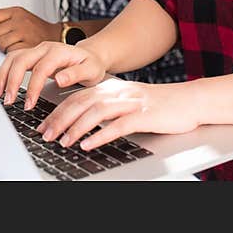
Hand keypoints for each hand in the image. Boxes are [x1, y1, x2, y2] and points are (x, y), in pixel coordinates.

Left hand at [0, 7, 60, 52]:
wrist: (57, 36)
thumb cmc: (36, 29)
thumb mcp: (18, 17)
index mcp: (16, 12)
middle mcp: (19, 21)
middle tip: (2, 40)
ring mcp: (24, 33)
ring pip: (0, 43)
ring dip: (2, 48)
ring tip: (10, 45)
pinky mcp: (27, 46)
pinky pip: (9, 52)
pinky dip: (10, 54)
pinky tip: (16, 50)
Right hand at [0, 41, 106, 108]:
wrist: (90, 56)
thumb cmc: (91, 65)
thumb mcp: (91, 71)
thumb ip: (75, 75)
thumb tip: (59, 80)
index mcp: (59, 52)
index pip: (40, 68)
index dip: (33, 87)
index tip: (29, 104)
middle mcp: (44, 48)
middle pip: (21, 59)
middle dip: (12, 81)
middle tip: (9, 101)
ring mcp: (36, 51)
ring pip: (13, 58)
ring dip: (3, 75)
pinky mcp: (31, 56)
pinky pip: (12, 60)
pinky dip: (3, 73)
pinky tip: (0, 86)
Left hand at [36, 80, 199, 151]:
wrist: (189, 101)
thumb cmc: (158, 105)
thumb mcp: (127, 102)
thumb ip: (106, 107)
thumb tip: (82, 121)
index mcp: (110, 88)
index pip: (76, 98)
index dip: (57, 111)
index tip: (43, 125)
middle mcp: (117, 92)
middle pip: (80, 103)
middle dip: (59, 120)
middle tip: (45, 135)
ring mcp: (130, 103)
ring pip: (95, 113)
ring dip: (75, 128)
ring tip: (63, 142)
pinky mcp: (143, 116)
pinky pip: (116, 126)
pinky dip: (99, 135)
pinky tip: (88, 145)